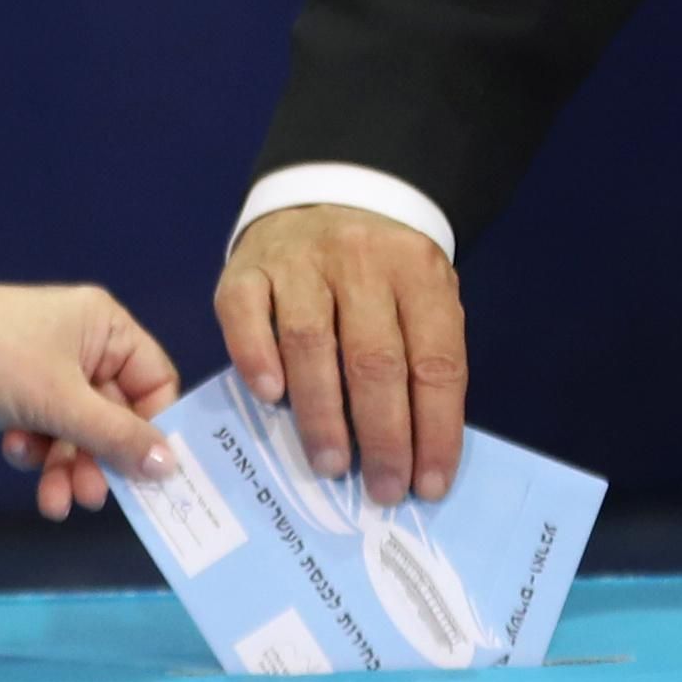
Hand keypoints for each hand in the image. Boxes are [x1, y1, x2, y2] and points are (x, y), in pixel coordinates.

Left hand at [0, 278, 183, 519]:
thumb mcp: (59, 398)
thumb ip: (116, 436)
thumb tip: (172, 468)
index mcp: (105, 329)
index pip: (155, 382)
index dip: (155, 429)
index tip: (155, 475)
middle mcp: (84, 349)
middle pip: (115, 417)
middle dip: (101, 459)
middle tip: (93, 498)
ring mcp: (48, 375)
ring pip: (77, 434)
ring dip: (67, 467)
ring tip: (54, 502)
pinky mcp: (17, 398)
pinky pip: (44, 434)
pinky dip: (34, 451)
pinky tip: (13, 450)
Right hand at [214, 201, 467, 505]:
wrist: (329, 192)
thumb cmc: (381, 271)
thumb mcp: (421, 298)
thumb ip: (418, 360)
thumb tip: (413, 455)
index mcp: (419, 271)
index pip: (435, 361)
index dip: (434, 430)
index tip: (429, 485)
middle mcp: (361, 260)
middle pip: (374, 359)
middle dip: (382, 436)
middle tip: (380, 489)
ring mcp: (299, 260)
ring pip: (310, 343)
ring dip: (321, 414)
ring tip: (330, 465)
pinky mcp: (247, 267)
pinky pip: (246, 315)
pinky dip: (258, 360)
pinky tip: (270, 397)